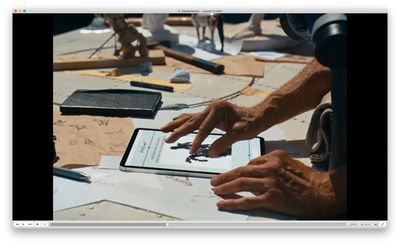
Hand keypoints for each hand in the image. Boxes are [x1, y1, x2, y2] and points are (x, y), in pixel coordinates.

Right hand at [161, 100, 266, 156]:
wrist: (259, 115)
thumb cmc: (252, 123)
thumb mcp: (241, 133)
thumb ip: (225, 142)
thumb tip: (211, 152)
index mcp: (218, 110)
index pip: (204, 128)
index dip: (197, 141)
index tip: (192, 152)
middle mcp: (212, 107)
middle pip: (192, 121)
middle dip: (178, 131)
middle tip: (167, 140)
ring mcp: (210, 109)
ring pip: (190, 117)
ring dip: (176, 124)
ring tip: (163, 129)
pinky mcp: (210, 112)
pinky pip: (194, 117)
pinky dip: (184, 120)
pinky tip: (176, 120)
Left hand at [211, 150, 345, 217]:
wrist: (322, 191)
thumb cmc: (308, 179)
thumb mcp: (288, 163)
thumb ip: (271, 164)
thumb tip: (255, 169)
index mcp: (273, 157)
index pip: (249, 162)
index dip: (236, 170)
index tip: (228, 174)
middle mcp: (270, 168)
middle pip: (241, 171)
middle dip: (225, 176)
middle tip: (214, 180)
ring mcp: (270, 183)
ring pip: (241, 184)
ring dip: (225, 187)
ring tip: (216, 190)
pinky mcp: (271, 198)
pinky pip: (247, 201)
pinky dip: (233, 203)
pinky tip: (224, 204)